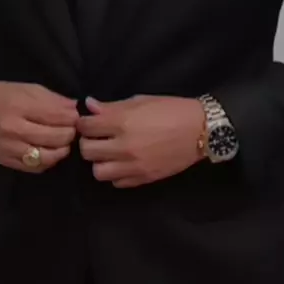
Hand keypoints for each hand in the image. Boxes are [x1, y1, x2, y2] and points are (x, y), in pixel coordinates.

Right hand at [0, 81, 78, 172]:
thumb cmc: (0, 95)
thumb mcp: (27, 89)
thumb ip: (52, 99)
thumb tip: (74, 108)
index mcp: (19, 107)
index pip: (56, 116)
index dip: (72, 118)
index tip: (76, 116)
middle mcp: (14, 130)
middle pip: (54, 138)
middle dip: (70, 134)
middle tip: (72, 129)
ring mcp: (9, 148)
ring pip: (46, 157)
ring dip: (61, 150)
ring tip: (63, 142)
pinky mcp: (5, 161)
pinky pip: (34, 168)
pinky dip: (47, 161)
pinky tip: (50, 152)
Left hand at [78, 95, 205, 187]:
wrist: (200, 130)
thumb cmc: (171, 109)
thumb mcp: (141, 100)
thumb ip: (112, 106)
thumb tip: (90, 106)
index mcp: (122, 122)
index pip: (86, 126)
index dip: (83, 123)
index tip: (88, 122)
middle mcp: (124, 146)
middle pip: (86, 151)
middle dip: (88, 142)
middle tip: (97, 137)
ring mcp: (133, 166)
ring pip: (98, 172)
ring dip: (100, 161)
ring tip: (108, 153)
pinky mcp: (143, 179)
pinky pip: (117, 183)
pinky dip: (116, 174)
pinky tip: (122, 163)